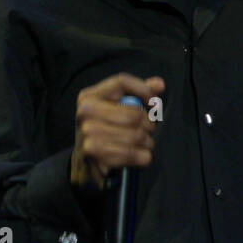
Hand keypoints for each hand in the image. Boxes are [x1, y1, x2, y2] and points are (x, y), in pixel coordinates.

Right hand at [70, 72, 165, 189]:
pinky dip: (142, 157)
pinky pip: (132, 153)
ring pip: (136, 135)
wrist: (83, 161)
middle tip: (146, 130)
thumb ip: (137, 93)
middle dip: (148, 125)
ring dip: (147, 142)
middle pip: (134, 113)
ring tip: (143, 144)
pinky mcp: (94, 153)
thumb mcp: (114, 108)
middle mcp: (86, 111)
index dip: (144, 90)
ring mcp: (88, 132)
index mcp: (89, 96)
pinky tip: (139, 156)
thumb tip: (159, 84)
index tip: (153, 102)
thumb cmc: (103, 131)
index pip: (121, 81)